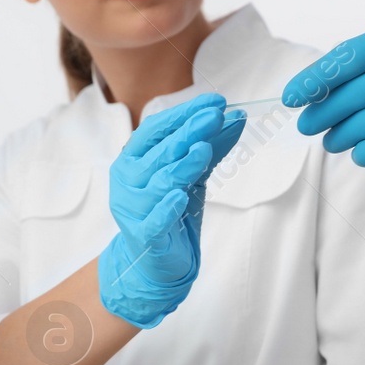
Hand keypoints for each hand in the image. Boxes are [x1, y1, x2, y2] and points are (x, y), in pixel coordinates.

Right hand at [98, 93, 244, 327]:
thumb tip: (236, 117)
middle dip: (189, 132)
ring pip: (159, 182)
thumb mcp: (192, 175)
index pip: (156, 129)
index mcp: (134, 159)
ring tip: (204, 150)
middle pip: (160, 152)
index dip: (184, 114)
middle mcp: (128, 181)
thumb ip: (210, 146)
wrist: (156, 262)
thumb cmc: (171, 211)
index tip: (215, 102)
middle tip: (215, 116)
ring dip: (182, 165)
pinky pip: (155, 220)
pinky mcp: (144, 236)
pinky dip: (166, 208)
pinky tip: (180, 196)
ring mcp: (133, 209)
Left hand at [280, 16, 364, 166]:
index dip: (314, 78)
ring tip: (333, 141)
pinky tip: (362, 152)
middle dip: (321, 113)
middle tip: (308, 124)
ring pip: (359, 124)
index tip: (292, 96)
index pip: (347, 57)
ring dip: (340, 136)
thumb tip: (320, 90)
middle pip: (348, 94)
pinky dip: (364, 152)